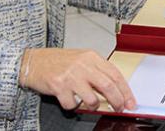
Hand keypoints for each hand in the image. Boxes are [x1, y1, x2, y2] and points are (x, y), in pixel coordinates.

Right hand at [20, 48, 134, 111]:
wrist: (34, 61)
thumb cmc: (58, 61)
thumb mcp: (82, 60)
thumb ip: (97, 71)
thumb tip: (115, 89)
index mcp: (91, 57)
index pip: (115, 74)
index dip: (125, 90)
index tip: (130, 101)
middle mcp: (83, 65)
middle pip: (108, 86)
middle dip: (117, 101)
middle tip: (119, 108)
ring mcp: (71, 76)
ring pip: (92, 99)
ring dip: (93, 105)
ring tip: (89, 103)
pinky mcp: (59, 86)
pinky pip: (72, 104)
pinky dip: (73, 106)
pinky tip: (69, 98)